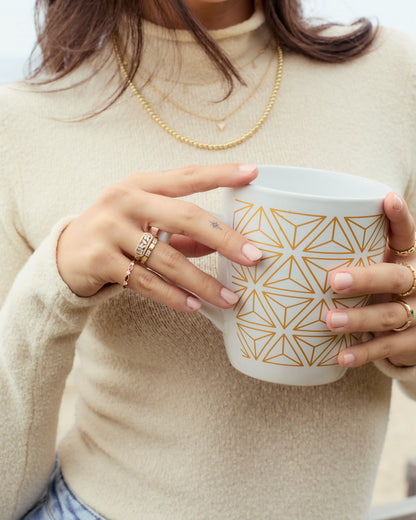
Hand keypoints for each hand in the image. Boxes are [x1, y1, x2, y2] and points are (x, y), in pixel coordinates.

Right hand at [57, 163, 262, 310]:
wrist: (63, 257)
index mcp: (140, 185)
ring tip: (228, 297)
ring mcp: (110, 229)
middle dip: (224, 238)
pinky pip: (145, 282)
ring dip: (201, 281)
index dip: (220, 174)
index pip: (187, 176)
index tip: (252, 173)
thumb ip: (182, 233)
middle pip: (185, 217)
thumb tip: (223, 242)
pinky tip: (193, 306)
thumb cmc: (114, 234)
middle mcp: (125, 201)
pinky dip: (172, 296)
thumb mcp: (145, 224)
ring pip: (167, 258)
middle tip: (254, 256)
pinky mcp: (100, 259)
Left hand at [326, 192, 415, 367]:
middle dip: (366, 278)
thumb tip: (282, 239)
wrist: (411, 330)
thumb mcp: (373, 267)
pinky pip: (389, 347)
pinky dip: (364, 352)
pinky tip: (342, 356)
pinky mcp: (413, 342)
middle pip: (396, 277)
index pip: (405, 234)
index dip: (399, 217)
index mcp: (405, 258)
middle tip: (334, 280)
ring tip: (330, 320)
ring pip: (392, 314)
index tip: (387, 199)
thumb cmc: (377, 289)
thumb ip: (347, 256)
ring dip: (360, 318)